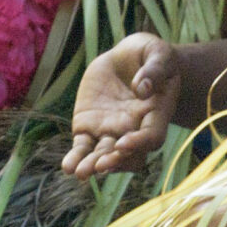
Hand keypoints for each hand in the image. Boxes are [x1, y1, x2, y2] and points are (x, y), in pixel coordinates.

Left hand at [61, 33, 178, 176]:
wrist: (129, 58)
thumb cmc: (151, 55)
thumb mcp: (158, 54)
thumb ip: (154, 69)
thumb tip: (141, 88)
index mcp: (156, 114)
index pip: (152, 136)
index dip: (139, 143)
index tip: (123, 143)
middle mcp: (134, 129)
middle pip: (128, 155)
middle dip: (114, 161)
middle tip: (100, 166)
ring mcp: (111, 130)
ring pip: (103, 155)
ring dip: (92, 166)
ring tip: (80, 172)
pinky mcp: (90, 126)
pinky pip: (83, 146)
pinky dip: (76, 157)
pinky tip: (68, 166)